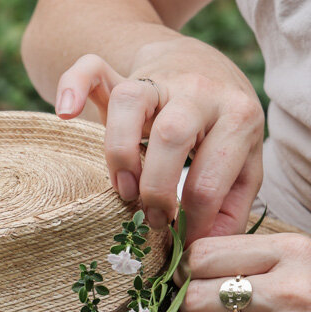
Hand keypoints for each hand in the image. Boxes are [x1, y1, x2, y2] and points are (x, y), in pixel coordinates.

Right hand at [53, 34, 264, 241]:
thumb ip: (231, 208)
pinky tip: (66, 115)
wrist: (205, 65)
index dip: (192, 223)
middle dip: (156, 189)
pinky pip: (91, 68)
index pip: (210, 180)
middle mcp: (201, 90)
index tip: (180, 239)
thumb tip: (200, 246)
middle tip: (152, 218)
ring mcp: (160, 78)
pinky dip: (72, 87)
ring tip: (124, 190)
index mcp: (239, 117)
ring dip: (120, 154)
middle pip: (171, 136)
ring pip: (130, 102)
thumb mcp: (244, 165)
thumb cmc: (223, 128)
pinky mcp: (125, 73)